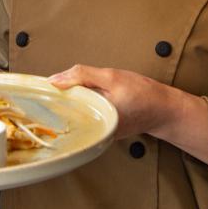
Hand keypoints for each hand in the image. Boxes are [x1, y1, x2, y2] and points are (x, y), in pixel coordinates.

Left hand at [49, 65, 181, 140]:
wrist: (165, 110)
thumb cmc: (142, 93)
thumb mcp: (111, 77)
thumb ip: (81, 76)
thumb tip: (53, 80)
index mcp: (94, 120)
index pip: (63, 108)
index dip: (52, 94)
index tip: (42, 86)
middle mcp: (94, 131)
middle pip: (67, 112)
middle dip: (62, 98)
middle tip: (58, 85)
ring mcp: (98, 132)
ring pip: (76, 112)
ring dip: (73, 100)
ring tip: (76, 89)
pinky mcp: (102, 129)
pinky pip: (85, 114)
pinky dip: (84, 104)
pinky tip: (87, 96)